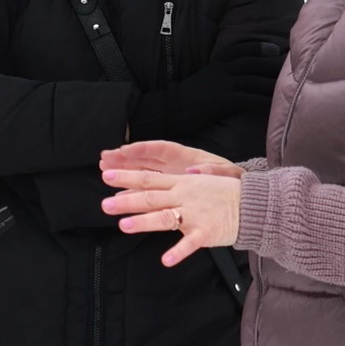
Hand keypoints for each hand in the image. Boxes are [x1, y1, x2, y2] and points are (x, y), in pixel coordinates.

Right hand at [99, 140, 243, 181]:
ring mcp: (171, 178)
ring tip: (105, 170)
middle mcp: (175, 166)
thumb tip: (194, 170)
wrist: (239, 197)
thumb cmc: (232, 181)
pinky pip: (151, 191)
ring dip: (125, 171)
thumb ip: (213, 171)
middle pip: (146, 159)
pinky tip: (121, 194)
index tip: (124, 150)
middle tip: (105, 159)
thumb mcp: (228, 175)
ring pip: (144, 173)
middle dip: (125, 158)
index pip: (160, 149)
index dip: (142, 149)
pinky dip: (136, 192)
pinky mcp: (171, 192)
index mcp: (187, 157)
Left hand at [101, 167, 242, 266]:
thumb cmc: (226, 192)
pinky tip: (165, 260)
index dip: (126, 177)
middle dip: (126, 201)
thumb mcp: (203, 179)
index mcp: (181, 183)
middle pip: (151, 197)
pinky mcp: (205, 232)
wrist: (253, 204)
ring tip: (124, 226)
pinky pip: (189, 244)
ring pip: (164, 217)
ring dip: (144, 222)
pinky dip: (178, 251)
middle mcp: (184, 196)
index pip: (149, 179)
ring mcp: (194, 215)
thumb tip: (174, 173)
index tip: (106, 175)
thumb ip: (183, 179)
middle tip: (104, 205)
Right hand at [129, 38, 284, 140]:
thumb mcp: (203, 80)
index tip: (274, 48)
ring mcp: (222, 84)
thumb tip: (236, 79)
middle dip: (272, 64)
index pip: (241, 49)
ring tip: (290, 87)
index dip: (259, 48)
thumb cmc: (185, 100)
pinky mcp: (223, 100)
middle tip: (290, 68)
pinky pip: (249, 98)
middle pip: (253, 62)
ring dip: (273, 83)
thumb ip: (218, 75)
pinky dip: (264, 101)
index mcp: (216, 63)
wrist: (167, 110)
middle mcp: (221, 70)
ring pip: (254, 79)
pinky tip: (275, 106)